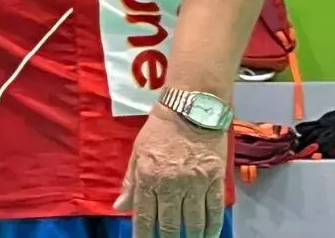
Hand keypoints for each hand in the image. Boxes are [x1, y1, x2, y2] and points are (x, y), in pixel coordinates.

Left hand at [114, 105, 226, 237]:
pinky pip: (214, 210)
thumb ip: (130, 182)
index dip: (143, 235)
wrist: (190, 108)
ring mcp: (195, 183)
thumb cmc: (160, 129)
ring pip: (193, 221)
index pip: (144, 215)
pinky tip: (209, 236)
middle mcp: (170, 184)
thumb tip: (119, 207)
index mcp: (148, 176)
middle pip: (170, 223)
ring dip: (192, 237)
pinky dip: (213, 227)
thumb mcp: (138, 152)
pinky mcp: (215, 180)